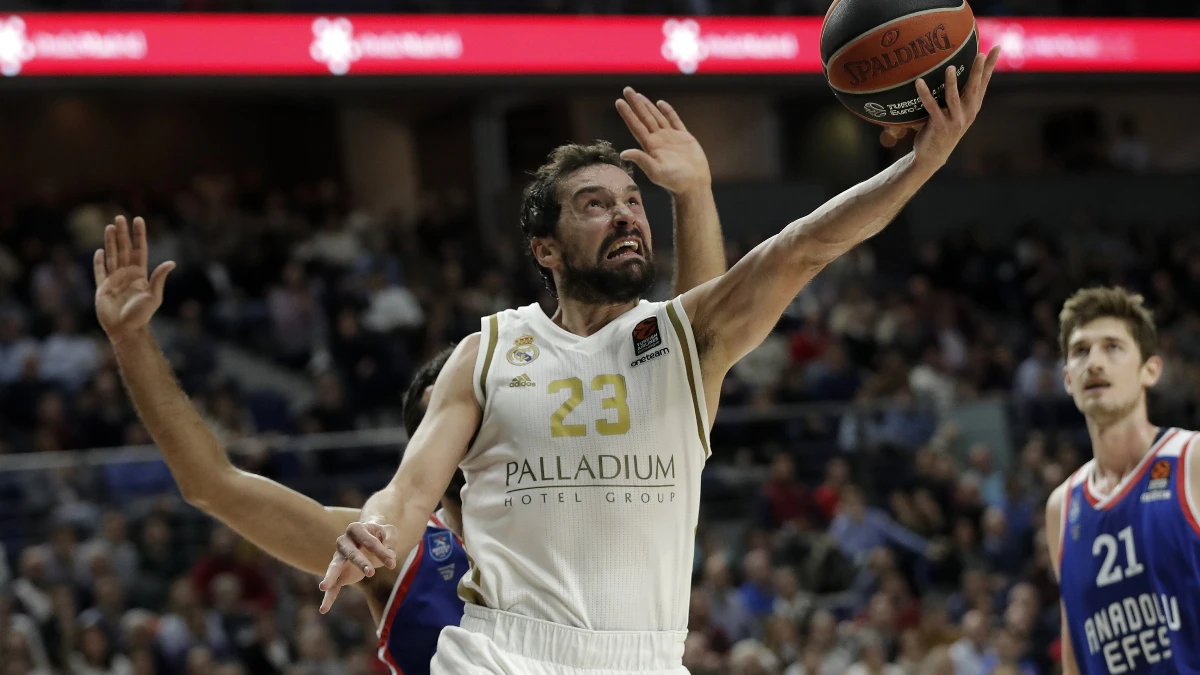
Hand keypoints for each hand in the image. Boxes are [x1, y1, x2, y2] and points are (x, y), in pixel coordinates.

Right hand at [93, 216, 174, 344]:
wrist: (125, 330)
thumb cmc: (141, 315)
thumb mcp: (154, 296)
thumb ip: (159, 278)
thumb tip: (171, 263)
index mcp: (140, 274)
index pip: (139, 249)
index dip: (138, 235)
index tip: (138, 220)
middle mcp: (127, 275)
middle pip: (124, 249)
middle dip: (122, 234)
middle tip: (119, 217)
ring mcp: (114, 280)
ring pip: (111, 256)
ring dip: (109, 242)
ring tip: (109, 227)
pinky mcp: (102, 288)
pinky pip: (99, 272)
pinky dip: (98, 262)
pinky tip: (99, 251)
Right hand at [318, 520, 398, 612]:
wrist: (369, 540)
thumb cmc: (380, 535)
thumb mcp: (389, 532)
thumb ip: (391, 540)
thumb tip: (390, 557)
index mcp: (356, 529)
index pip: (369, 541)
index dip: (382, 552)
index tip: (392, 562)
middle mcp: (343, 542)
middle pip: (351, 553)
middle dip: (361, 562)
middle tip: (371, 573)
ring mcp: (338, 558)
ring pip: (334, 568)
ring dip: (332, 577)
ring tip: (323, 586)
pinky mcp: (339, 574)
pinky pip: (333, 586)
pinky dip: (328, 597)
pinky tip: (324, 609)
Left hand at [615, 87, 711, 195]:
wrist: (693, 185)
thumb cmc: (674, 181)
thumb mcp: (655, 172)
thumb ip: (641, 160)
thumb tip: (623, 153)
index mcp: (650, 146)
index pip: (636, 126)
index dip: (627, 113)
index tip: (618, 101)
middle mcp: (658, 140)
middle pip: (644, 117)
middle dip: (635, 103)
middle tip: (626, 89)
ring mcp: (670, 138)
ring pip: (657, 117)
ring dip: (648, 105)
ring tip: (638, 95)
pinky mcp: (684, 137)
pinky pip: (674, 120)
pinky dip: (668, 111)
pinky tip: (660, 103)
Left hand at [880, 46, 1000, 171]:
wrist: (933, 155)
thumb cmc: (942, 127)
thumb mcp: (954, 110)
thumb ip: (957, 93)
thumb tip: (952, 68)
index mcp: (972, 106)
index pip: (984, 82)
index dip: (990, 66)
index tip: (996, 47)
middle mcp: (967, 113)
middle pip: (974, 88)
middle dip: (978, 71)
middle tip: (980, 54)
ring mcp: (954, 121)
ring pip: (954, 98)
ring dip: (952, 83)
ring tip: (950, 67)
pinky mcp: (940, 126)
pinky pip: (931, 107)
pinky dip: (925, 94)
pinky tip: (919, 82)